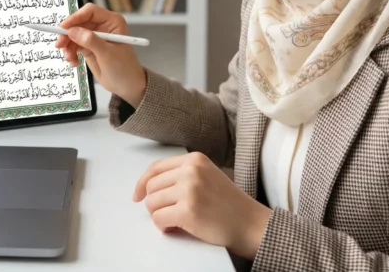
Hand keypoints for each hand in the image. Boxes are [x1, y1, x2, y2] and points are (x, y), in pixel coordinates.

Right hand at [55, 3, 146, 106]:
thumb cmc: (124, 68)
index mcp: (112, 21)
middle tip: (60, 45)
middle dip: (68, 34)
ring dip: (68, 46)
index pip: (90, 12)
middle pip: (78, 22)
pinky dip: (70, 52)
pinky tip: (74, 62)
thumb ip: (90, 41)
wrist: (126, 85)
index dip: (75, 17)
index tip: (63, 27)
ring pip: (73, 34)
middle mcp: (102, 26)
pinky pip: (73, 45)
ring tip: (69, 59)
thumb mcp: (107, 54)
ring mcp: (94, 36)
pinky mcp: (88, 46)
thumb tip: (72, 31)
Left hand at [134, 152, 271, 259]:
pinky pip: (159, 219)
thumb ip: (181, 174)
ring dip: (159, 215)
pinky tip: (175, 228)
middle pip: (151, 186)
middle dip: (154, 203)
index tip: (137, 195)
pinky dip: (163, 227)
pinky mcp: (188, 211)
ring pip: (152, 203)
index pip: (155, 168)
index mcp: (194, 159)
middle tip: (167, 213)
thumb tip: (147, 186)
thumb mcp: (206, 176)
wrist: (250, 224)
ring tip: (174, 221)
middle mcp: (191, 171)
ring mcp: (190, 190)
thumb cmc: (228, 204)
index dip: (142, 183)